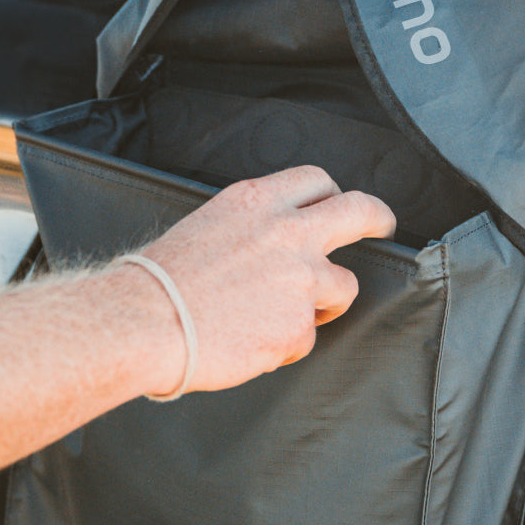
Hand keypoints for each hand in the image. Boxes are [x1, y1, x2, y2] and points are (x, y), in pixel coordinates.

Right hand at [122, 166, 395, 396]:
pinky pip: (308, 336)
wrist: (142, 322)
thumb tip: (274, 242)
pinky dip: (287, 343)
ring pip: (344, 286)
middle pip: (359, 212)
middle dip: (378, 218)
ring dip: (325, 301)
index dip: (334, 195)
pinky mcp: (298, 326)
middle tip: (382, 228)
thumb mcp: (207, 225)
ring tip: (285, 316)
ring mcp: (299, 280)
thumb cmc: (159, 280)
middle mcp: (287, 233)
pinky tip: (253, 342)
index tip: (344, 206)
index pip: (316, 181)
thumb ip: (251, 227)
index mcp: (256, 202)